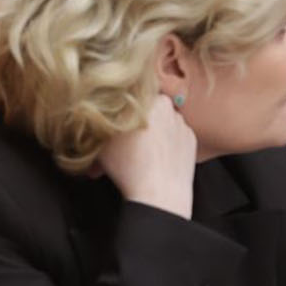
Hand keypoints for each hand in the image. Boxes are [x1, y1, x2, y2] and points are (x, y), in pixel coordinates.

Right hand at [97, 94, 196, 218]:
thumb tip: (93, 115)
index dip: (119, 107)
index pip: (131, 93)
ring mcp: (183, 124)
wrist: (159, 193)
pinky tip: (151, 159)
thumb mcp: (103, 138)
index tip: (111, 118)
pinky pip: (173, 136)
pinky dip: (163, 144)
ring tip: (132, 155)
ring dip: (147, 134)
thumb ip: (100, 119)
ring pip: (159, 124)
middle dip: (130, 124)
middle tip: (117, 142)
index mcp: (148, 99)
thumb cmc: (130, 165)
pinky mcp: (192, 140)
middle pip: (145, 109)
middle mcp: (169, 108)